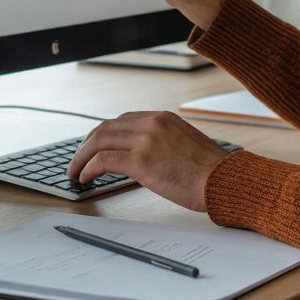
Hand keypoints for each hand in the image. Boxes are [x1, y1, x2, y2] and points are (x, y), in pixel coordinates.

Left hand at [67, 111, 229, 212]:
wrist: (224, 181)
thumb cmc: (211, 172)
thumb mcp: (186, 145)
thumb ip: (164, 143)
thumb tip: (145, 156)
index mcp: (163, 117)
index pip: (122, 120)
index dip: (103, 134)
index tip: (94, 147)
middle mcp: (152, 122)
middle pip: (105, 127)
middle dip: (87, 144)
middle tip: (78, 159)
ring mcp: (145, 139)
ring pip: (99, 140)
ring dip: (81, 157)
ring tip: (75, 172)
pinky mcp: (140, 160)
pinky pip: (102, 161)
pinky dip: (88, 168)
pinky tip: (85, 179)